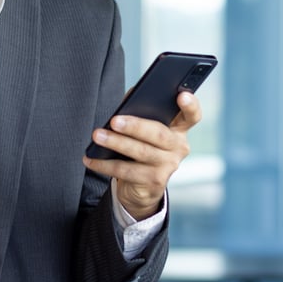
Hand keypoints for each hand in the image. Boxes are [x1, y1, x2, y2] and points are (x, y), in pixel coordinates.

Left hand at [82, 91, 201, 219]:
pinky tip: (90, 158)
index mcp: (179, 128)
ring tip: (97, 136)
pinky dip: (105, 164)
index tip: (181, 95)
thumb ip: (140, 109)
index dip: (190, 105)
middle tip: (114, 120)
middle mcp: (179, 147)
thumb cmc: (141, 146)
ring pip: (141, 152)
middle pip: (159, 133)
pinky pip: (127, 171)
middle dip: (135, 126)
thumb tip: (130, 96)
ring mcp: (169, 166)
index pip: (192, 115)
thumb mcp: (143, 128)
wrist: (141, 186)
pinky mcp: (155, 182)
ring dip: (116, 143)